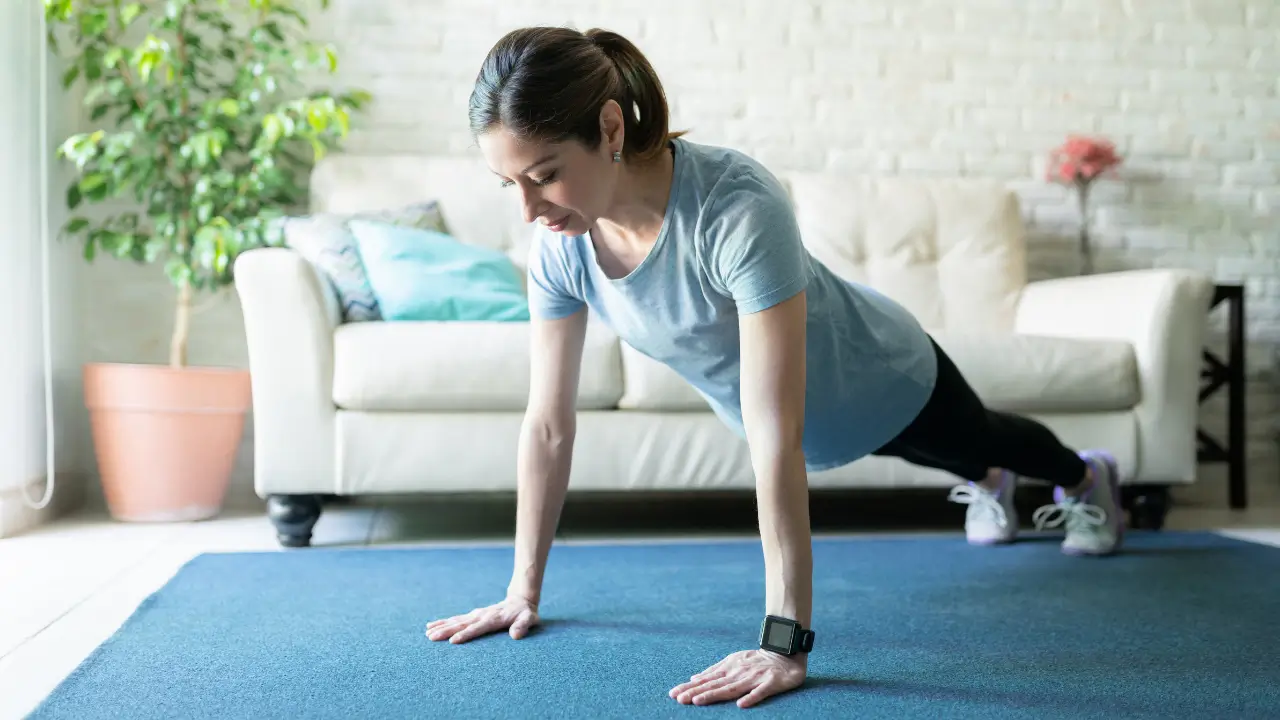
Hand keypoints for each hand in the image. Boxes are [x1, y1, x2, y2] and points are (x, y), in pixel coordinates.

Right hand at [425, 595, 538, 643]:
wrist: (520, 600)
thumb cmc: (525, 613)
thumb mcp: (529, 619)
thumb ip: (523, 625)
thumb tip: (516, 635)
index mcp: (494, 619)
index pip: (478, 628)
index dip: (466, 634)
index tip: (453, 641)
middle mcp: (482, 615)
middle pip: (462, 624)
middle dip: (446, 630)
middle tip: (431, 637)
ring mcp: (476, 615)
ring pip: (456, 621)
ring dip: (442, 626)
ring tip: (427, 632)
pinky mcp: (473, 616)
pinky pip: (457, 619)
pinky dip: (444, 622)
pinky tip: (432, 626)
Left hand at [669, 649, 806, 708]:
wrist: (784, 653)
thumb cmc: (757, 660)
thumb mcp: (734, 661)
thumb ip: (715, 670)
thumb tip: (694, 677)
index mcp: (729, 668)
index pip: (706, 680)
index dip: (690, 687)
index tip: (674, 694)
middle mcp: (739, 673)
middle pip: (714, 684)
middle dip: (696, 692)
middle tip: (679, 699)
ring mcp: (754, 678)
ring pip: (732, 688)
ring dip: (714, 694)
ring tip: (698, 701)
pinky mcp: (771, 683)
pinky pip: (760, 692)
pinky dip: (751, 698)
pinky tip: (741, 705)